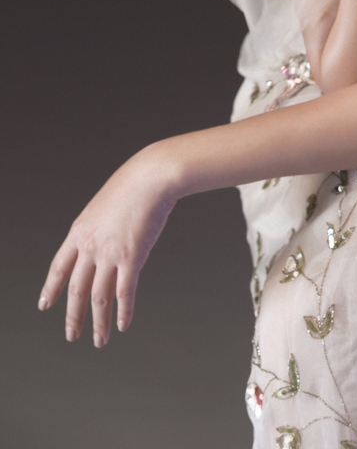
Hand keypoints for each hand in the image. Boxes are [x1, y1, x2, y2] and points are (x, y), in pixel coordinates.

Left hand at [37, 147, 176, 346]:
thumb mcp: (104, 205)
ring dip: (98, 323)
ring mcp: (109, 254)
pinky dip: (122, 312)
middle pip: (76, 290)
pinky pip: (124, 293)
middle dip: (73, 317)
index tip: (45, 305)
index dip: (51, 288)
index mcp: (79, 232)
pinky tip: (122, 325)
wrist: (150, 177)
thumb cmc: (133, 186)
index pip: (59, 267)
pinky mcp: (131, 258)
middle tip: (71, 335)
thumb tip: (105, 243)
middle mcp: (89, 246)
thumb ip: (101, 228)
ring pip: (98, 298)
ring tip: (99, 340)